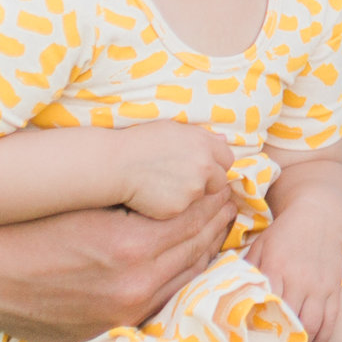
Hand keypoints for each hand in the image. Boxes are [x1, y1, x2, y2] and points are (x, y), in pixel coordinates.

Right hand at [0, 186, 235, 341]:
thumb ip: (133, 190)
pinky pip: (167, 298)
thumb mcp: (77, 194)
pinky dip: (183, 273)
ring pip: (191, 274)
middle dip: (217, 215)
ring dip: (207, 245)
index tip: (223, 173)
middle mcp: (134, 286)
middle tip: (228, 192)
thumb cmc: (17, 222)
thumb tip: (183, 174)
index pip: (196, 213)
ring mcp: (124, 314)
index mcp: (128, 246)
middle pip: (201, 244)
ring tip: (214, 218)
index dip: (214, 190)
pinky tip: (185, 253)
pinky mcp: (112, 329)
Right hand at [116, 120, 236, 218]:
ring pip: (202, 199)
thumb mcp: (172, 129)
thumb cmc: (140, 142)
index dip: (215, 164)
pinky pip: (183, 212)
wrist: (114, 163)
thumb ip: (201, 136)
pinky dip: (173, 207)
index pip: (227, 159)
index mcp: (205, 144)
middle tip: (184, 181)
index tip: (203, 168)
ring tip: (166, 186)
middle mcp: (204, 167)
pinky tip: (156, 197)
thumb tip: (223, 139)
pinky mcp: (179, 208)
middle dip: (207, 183)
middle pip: (220, 182)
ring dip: (190, 196)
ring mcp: (193, 190)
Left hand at [247, 221, 341, 341]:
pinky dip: (322, 339)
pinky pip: (330, 320)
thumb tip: (229, 293)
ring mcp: (319, 286)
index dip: (257, 327)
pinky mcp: (333, 289)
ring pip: (311, 324)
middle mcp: (299, 280)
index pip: (265, 305)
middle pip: (288, 319)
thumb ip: (246, 269)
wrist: (319, 215)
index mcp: (276, 268)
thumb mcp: (260, 246)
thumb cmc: (284, 233)